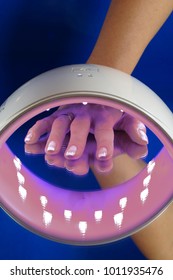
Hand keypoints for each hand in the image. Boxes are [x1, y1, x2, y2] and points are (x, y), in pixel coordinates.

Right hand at [24, 103, 147, 173]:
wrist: (99, 93)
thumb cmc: (114, 114)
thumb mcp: (129, 120)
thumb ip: (135, 132)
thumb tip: (143, 141)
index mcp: (104, 115)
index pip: (105, 129)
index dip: (105, 143)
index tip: (104, 156)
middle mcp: (85, 113)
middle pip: (79, 126)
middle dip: (75, 141)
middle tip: (72, 156)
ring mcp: (70, 113)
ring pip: (59, 124)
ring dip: (53, 138)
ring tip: (49, 153)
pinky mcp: (58, 115)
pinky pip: (45, 122)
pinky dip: (36, 131)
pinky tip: (29, 143)